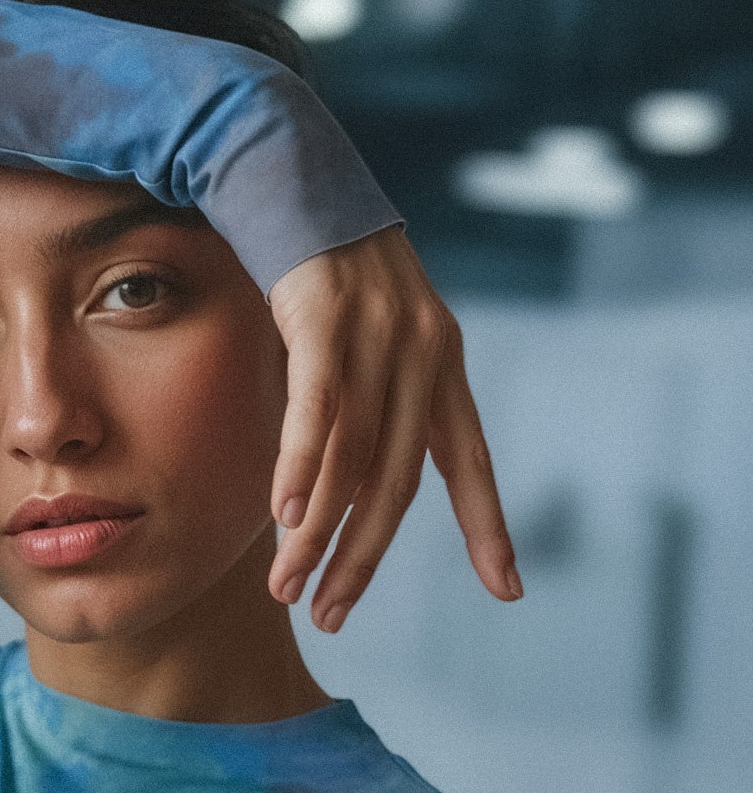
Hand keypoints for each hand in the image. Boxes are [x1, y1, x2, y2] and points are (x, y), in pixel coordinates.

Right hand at [266, 224, 521, 631]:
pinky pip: (319, 410)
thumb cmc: (325, 271)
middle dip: (362, 558)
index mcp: (443, 365)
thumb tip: (344, 486)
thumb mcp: (369, 336)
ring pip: (351, 458)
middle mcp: (422, 355)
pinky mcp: (325, 319)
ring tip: (286, 586)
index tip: (507, 590)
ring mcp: (376, 337)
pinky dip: (303, 467)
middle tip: (330, 615)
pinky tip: (287, 515)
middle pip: (397, 481)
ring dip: (316, 533)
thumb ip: (373, 403)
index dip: (487, 527)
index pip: (470, 462)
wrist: (294, 177)